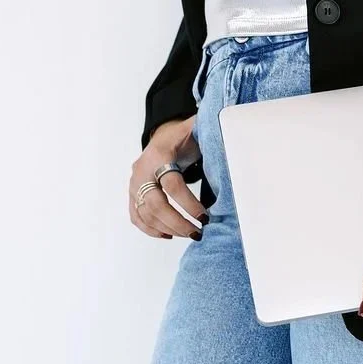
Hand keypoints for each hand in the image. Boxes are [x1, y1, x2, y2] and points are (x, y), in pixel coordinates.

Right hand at [128, 118, 205, 239]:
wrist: (163, 136)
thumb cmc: (184, 137)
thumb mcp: (196, 131)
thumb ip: (209, 133)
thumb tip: (229, 128)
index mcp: (159, 155)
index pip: (172, 184)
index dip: (188, 203)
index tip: (205, 217)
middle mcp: (142, 170)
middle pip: (154, 203)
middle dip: (177, 222)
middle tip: (198, 232)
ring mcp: (135, 183)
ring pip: (144, 212)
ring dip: (167, 228)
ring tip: (190, 234)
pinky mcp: (133, 193)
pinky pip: (136, 215)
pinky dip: (150, 229)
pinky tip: (169, 235)